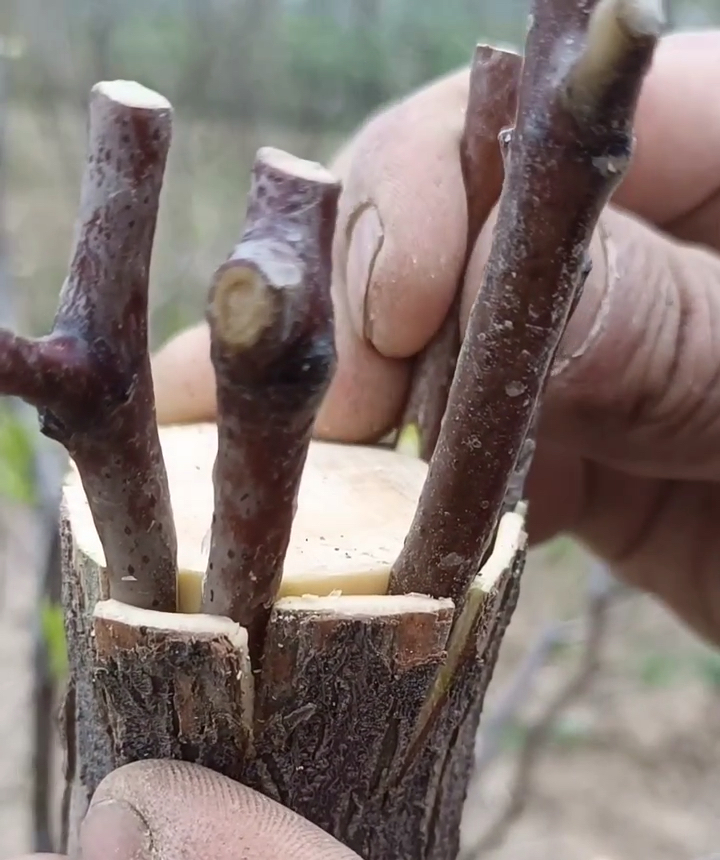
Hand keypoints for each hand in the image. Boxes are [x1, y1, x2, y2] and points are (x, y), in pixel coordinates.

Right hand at [153, 30, 719, 643]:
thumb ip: (660, 324)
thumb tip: (465, 284)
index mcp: (707, 153)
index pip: (515, 130)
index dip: (421, 198)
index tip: (385, 311)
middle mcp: (636, 246)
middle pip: (443, 242)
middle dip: (353, 321)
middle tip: (299, 410)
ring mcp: (602, 362)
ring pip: (438, 365)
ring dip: (341, 419)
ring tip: (227, 459)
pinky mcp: (591, 468)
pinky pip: (472, 472)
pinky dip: (400, 503)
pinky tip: (312, 524)